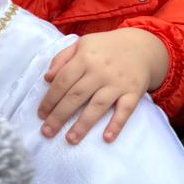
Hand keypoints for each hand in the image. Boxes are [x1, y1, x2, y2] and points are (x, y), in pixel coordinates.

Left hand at [39, 29, 168, 144]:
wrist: (142, 47)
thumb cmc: (105, 48)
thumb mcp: (81, 44)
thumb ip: (61, 59)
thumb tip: (47, 78)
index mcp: (85, 57)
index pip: (63, 81)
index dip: (50, 99)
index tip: (41, 115)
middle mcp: (100, 70)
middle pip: (76, 95)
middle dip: (60, 115)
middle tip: (47, 131)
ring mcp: (118, 83)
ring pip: (98, 105)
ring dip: (83, 124)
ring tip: (70, 139)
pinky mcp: (134, 92)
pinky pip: (125, 110)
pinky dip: (117, 124)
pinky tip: (107, 138)